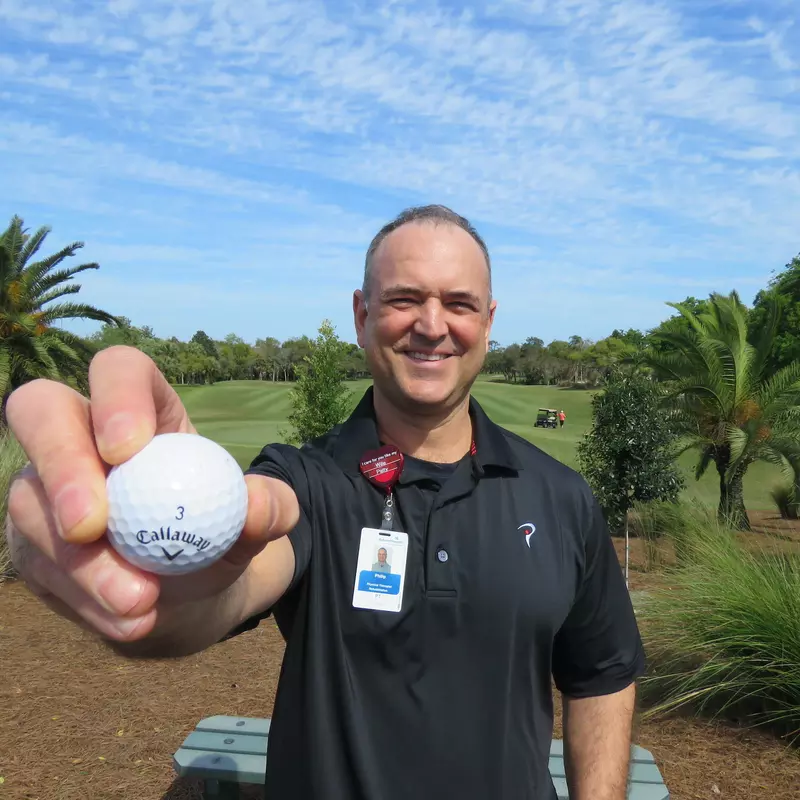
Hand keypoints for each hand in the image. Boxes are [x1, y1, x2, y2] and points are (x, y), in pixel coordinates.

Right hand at [5, 346, 297, 642]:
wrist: (188, 590)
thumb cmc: (222, 532)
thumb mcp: (261, 520)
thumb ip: (272, 507)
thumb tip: (257, 505)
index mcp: (144, 408)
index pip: (119, 369)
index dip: (115, 396)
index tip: (129, 450)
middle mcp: (81, 434)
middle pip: (39, 410)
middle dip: (60, 464)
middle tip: (92, 526)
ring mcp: (45, 487)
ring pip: (30, 503)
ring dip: (81, 561)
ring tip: (141, 602)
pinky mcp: (32, 541)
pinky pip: (38, 567)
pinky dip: (84, 600)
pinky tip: (131, 620)